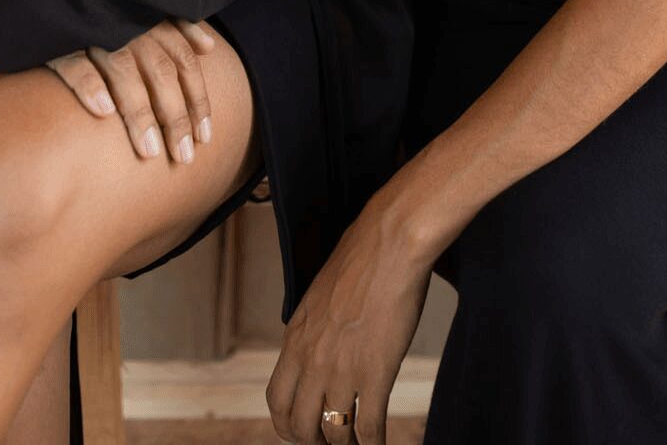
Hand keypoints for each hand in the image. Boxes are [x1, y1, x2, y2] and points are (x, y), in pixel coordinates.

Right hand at [47, 17, 217, 163]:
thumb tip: (208, 47)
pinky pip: (75, 63)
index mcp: (150, 17)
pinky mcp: (57, 40)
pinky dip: (91, 85)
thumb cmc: (105, 10)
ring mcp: (92, 30)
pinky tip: (103, 113)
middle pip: (161, 72)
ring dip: (140, 113)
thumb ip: (176, 27)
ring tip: (150, 151)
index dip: (197, 99)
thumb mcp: (143, 12)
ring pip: (124, 72)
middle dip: (176, 116)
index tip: (205, 138)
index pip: (182, 60)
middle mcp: (127, 23)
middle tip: (183, 157)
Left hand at [265, 194, 431, 444]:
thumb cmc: (361, 259)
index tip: (302, 432)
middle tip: (331, 444)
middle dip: (314, 443)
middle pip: (299, 425)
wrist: (390, 242)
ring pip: (334, 432)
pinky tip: (379, 444)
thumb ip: (314, 328)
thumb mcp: (319, 295)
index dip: (287, 425)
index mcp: (296, 337)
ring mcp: (342, 368)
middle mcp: (312, 358)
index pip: (276, 399)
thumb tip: (318, 347)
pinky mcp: (375, 373)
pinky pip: (368, 428)